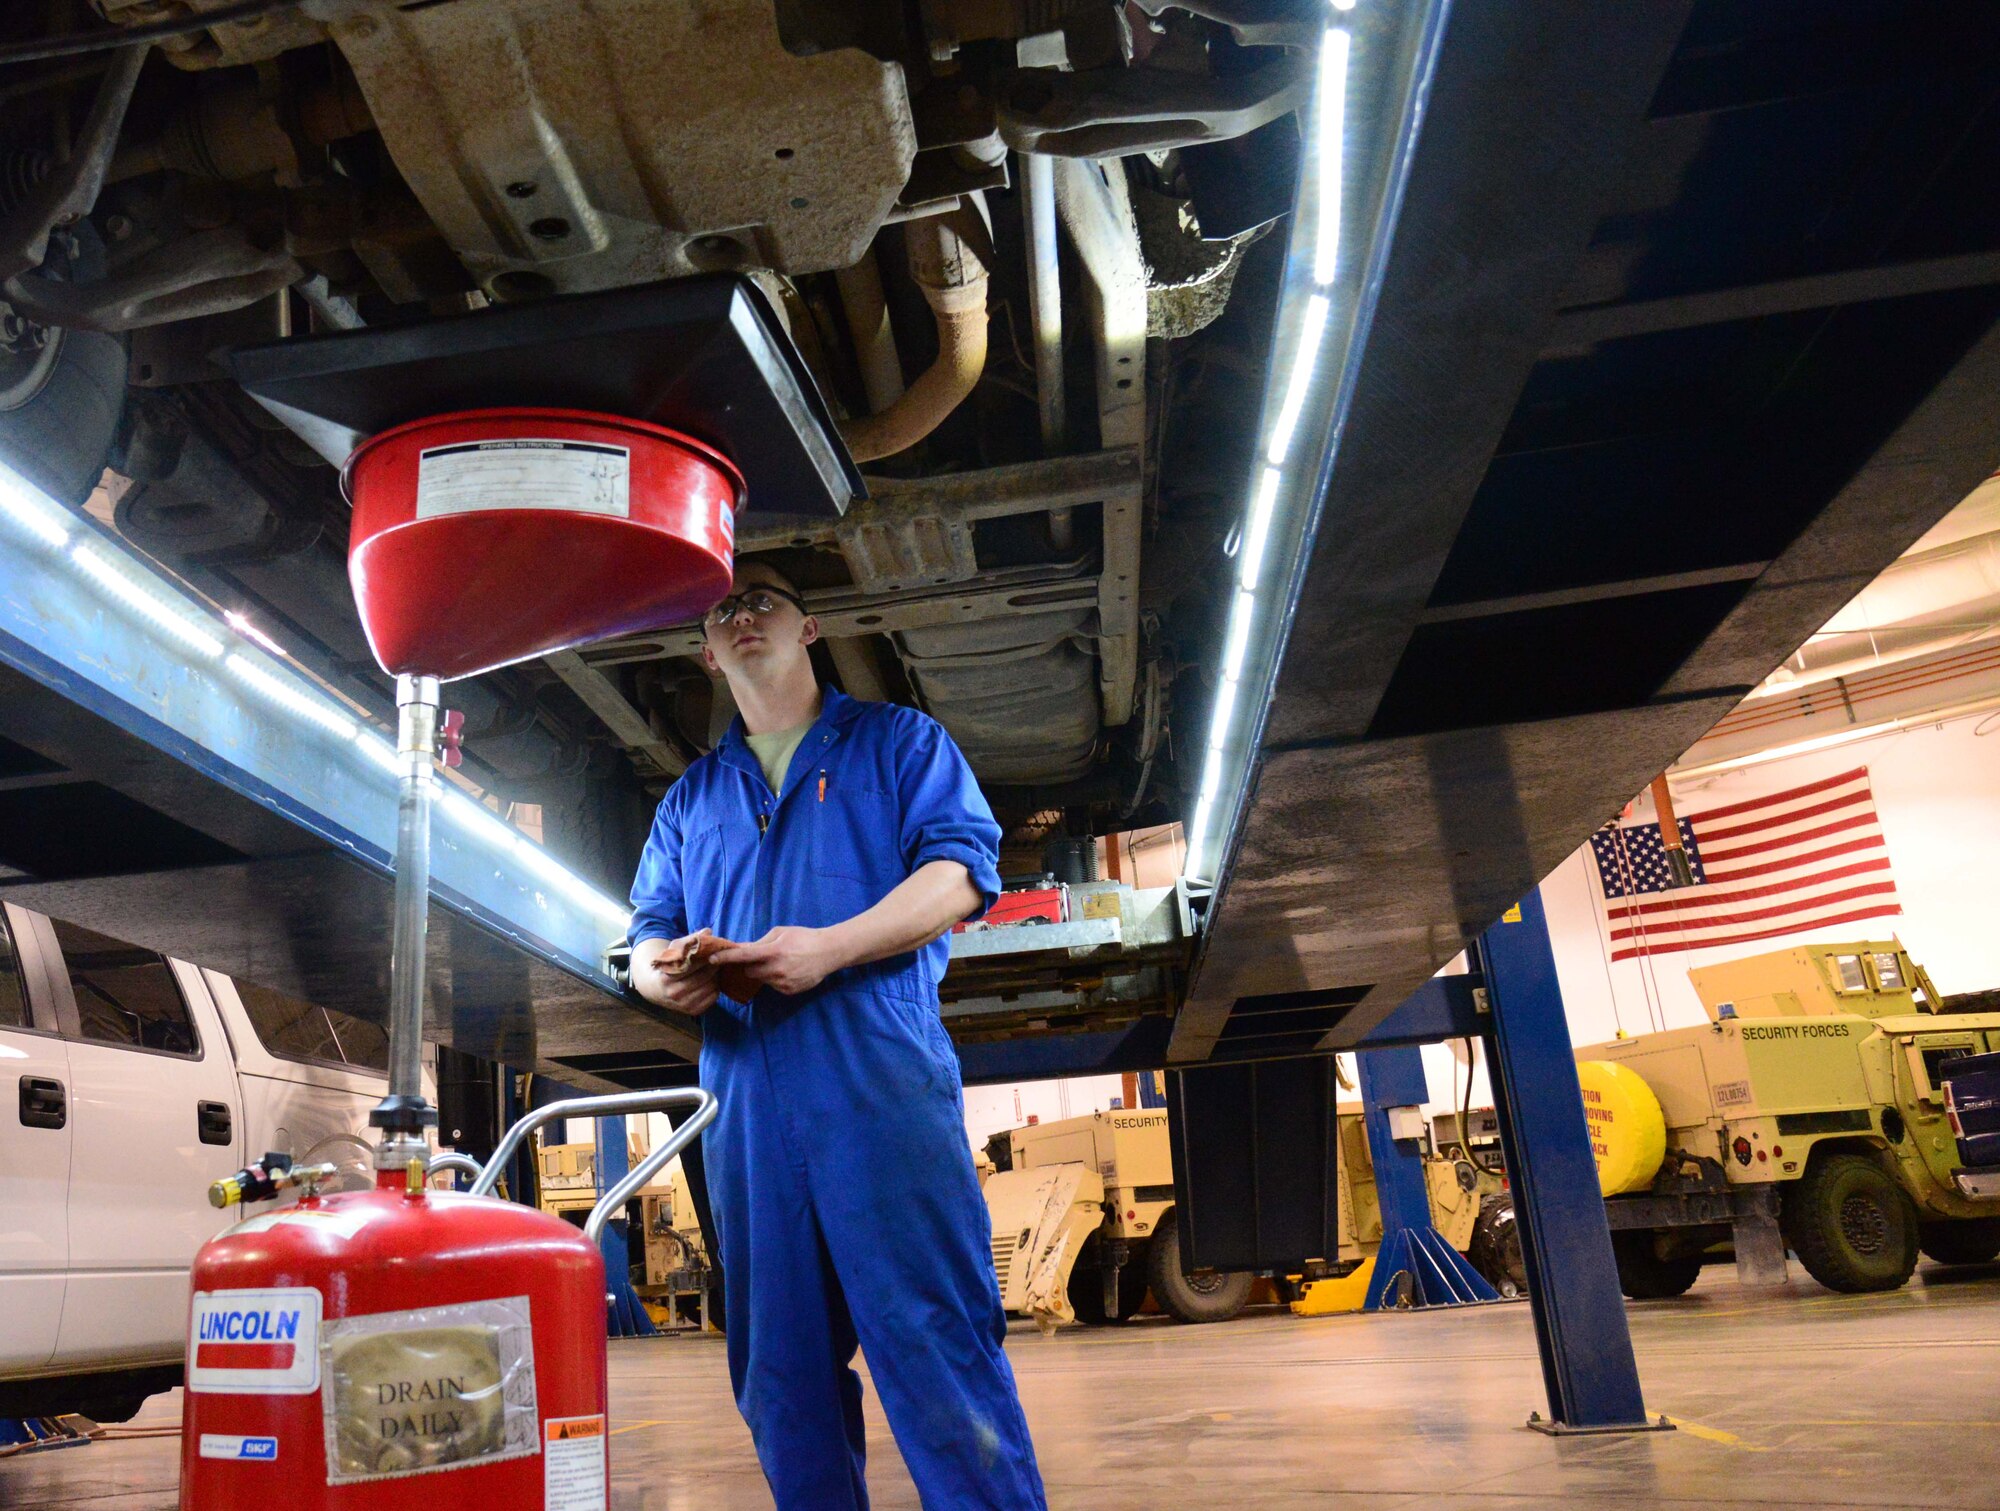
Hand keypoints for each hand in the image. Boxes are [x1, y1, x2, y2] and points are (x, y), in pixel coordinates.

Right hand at [632, 933, 719, 1017]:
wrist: (655, 989)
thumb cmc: (667, 966)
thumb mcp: (673, 951)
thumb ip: (690, 940)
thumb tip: (708, 932)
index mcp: (666, 978)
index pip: (692, 966)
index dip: (705, 957)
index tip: (712, 950)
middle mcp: (674, 994)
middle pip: (704, 976)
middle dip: (713, 966)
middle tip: (718, 958)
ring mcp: (684, 1005)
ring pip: (710, 987)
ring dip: (715, 976)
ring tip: (714, 968)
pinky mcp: (693, 1011)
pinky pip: (713, 997)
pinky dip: (715, 987)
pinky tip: (711, 980)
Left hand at [710, 926, 843, 996]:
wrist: (830, 952)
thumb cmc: (804, 938)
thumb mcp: (781, 933)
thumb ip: (760, 942)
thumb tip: (742, 948)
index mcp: (773, 952)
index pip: (743, 956)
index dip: (726, 957)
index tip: (711, 959)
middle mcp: (776, 970)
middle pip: (749, 971)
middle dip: (751, 965)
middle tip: (762, 957)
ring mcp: (782, 983)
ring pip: (761, 980)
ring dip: (764, 972)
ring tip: (781, 962)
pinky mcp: (789, 991)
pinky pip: (773, 986)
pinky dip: (776, 979)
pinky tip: (789, 970)